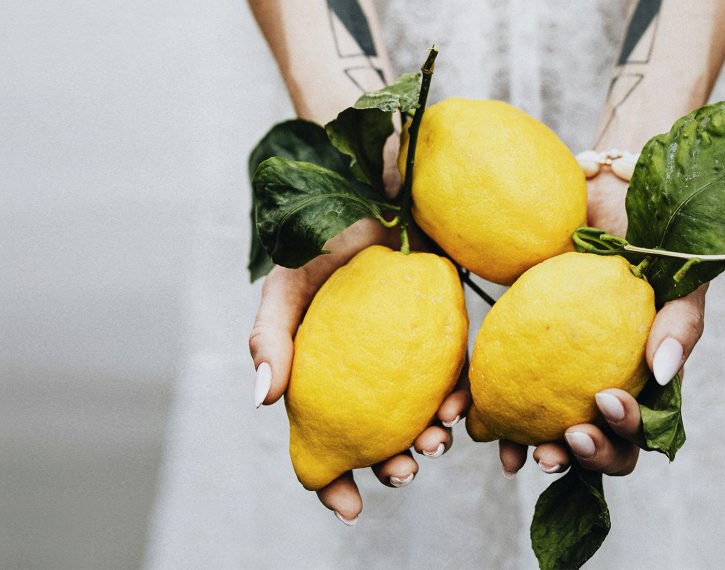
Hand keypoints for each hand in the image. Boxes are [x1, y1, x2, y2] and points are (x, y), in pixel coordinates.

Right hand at [248, 140, 466, 525]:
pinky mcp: (445, 333)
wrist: (377, 185)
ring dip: (432, 439)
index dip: (330, 483)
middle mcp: (365, 372)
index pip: (321, 441)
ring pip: (422, 416)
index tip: (349, 508)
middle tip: (408, 469)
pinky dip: (459, 397)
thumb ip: (270, 336)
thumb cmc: (324, 235)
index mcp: (323, 373)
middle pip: (379, 439)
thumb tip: (262, 400)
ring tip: (439, 440)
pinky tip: (462, 404)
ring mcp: (407, 355)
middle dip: (395, 467)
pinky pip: (455, 376)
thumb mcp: (287, 284)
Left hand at [497, 173, 707, 477]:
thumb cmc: (653, 244)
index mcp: (638, 388)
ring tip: (513, 456)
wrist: (606, 199)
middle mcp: (597, 391)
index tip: (600, 403)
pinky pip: (498, 393)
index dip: (616, 443)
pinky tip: (465, 415)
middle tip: (553, 449)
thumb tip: (662, 372)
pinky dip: (483, 412)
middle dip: (574, 460)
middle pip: (590, 450)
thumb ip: (680, 324)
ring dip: (529, 452)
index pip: (630, 438)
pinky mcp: (515, 355)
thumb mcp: (679, 280)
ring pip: (544, 435)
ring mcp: (556, 378)